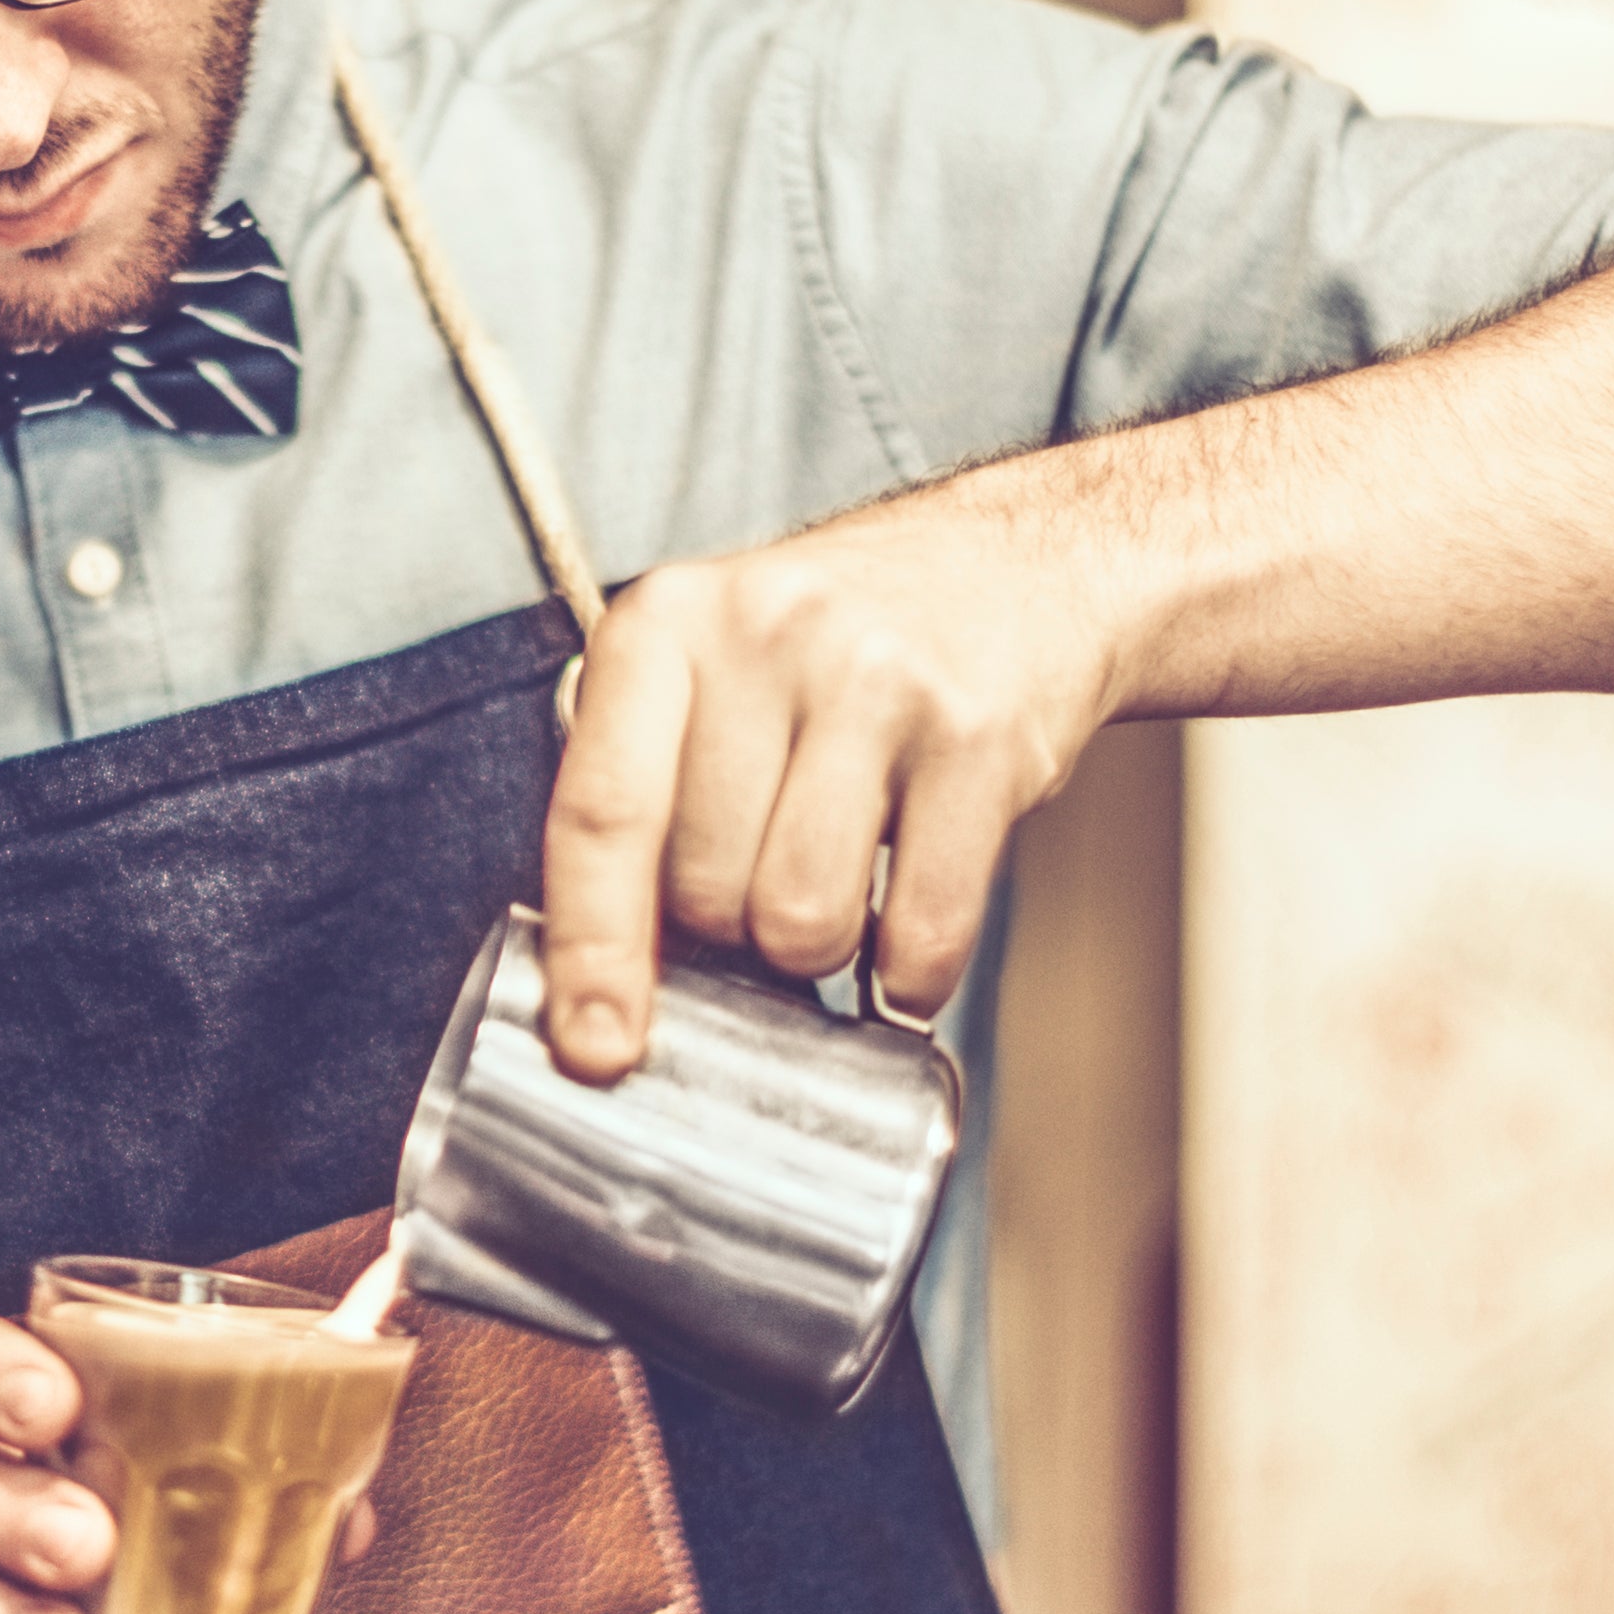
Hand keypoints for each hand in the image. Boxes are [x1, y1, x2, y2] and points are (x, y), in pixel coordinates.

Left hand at [536, 485, 1125, 1083]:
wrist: (1022, 564)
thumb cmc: (837, 649)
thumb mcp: (712, 670)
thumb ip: (645, 793)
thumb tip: (600, 988)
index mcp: (667, 622)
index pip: (601, 810)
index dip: (590, 947)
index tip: (593, 1049)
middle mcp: (767, 635)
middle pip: (704, 891)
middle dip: (731, 927)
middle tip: (775, 867)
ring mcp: (880, 680)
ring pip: (800, 921)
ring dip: (817, 949)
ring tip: (842, 879)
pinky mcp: (980, 739)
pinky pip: (922, 932)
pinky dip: (910, 973)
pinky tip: (910, 928)